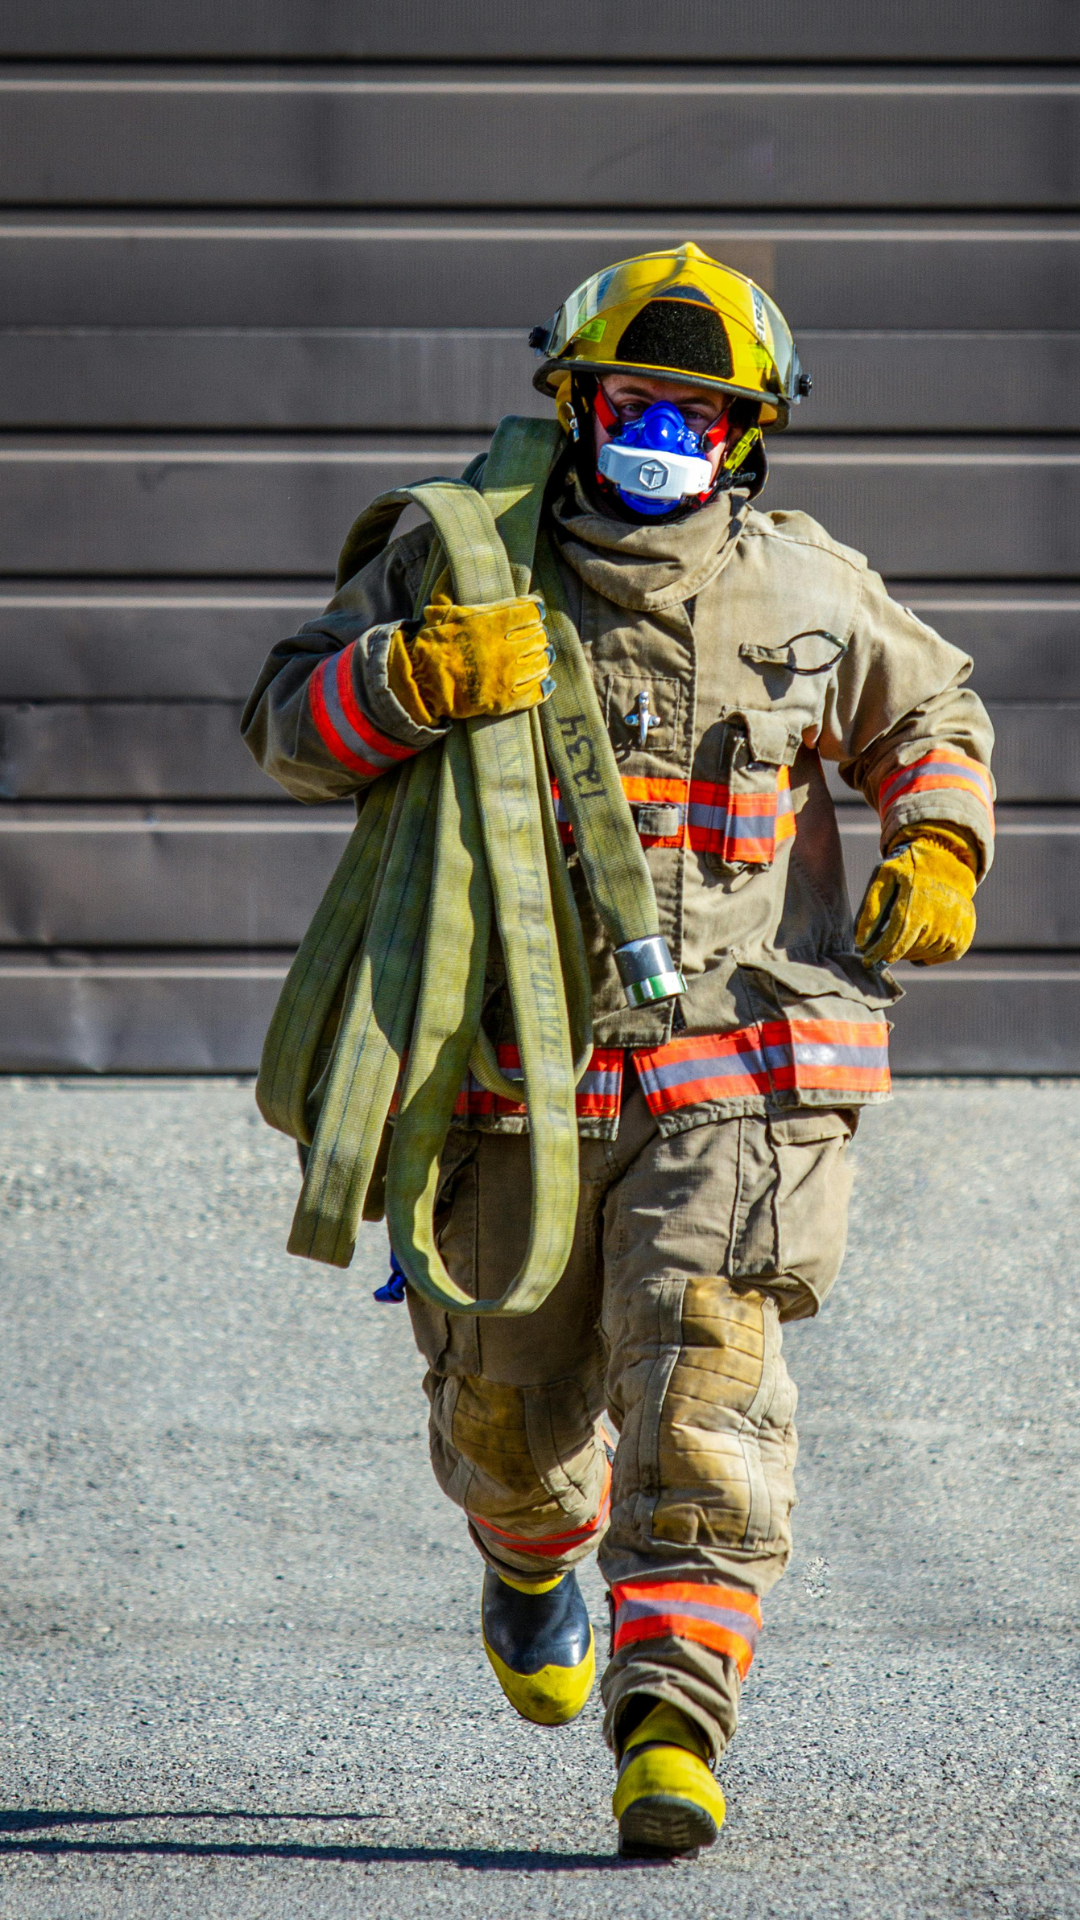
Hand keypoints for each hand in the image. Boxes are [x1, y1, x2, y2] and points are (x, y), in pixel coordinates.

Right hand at [387, 592, 552, 727]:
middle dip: (538, 634)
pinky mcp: (506, 700)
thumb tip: (449, 564)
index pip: (531, 612)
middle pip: (539, 636)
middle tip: (535, 634)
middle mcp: (506, 648)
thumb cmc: (430, 645)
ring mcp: (508, 675)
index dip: (536, 610)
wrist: (422, 684)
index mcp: (493, 622)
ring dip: (542, 657)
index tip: (536, 610)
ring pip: (541, 663)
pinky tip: (545, 681)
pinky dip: (544, 685)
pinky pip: (537, 691)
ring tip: (541, 655)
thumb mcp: (438, 609)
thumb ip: (448, 586)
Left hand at [855, 826, 976, 965]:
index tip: (867, 961)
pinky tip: (916, 941)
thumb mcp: (885, 876)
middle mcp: (939, 916)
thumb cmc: (909, 871)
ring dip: (903, 953)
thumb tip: (860, 941)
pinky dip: (922, 956)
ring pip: (919, 955)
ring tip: (897, 939)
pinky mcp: (963, 938)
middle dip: (887, 956)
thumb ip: (871, 907)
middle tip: (875, 956)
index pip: (897, 934)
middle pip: (906, 948)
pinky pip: (935, 959)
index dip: (880, 951)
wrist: (948, 865)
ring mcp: (954, 929)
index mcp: (917, 898)